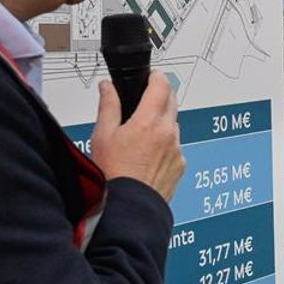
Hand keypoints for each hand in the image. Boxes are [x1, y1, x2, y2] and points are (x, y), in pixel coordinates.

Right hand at [91, 73, 185, 200]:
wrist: (128, 207)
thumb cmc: (113, 175)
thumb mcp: (102, 135)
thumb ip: (108, 106)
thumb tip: (108, 87)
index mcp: (149, 122)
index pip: (162, 85)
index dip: (155, 77)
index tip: (149, 77)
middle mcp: (168, 134)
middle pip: (171, 102)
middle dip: (159, 97)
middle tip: (142, 102)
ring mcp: (177, 150)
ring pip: (173, 124)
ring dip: (161, 122)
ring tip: (140, 135)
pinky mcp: (180, 164)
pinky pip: (175, 145)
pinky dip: (165, 143)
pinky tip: (147, 154)